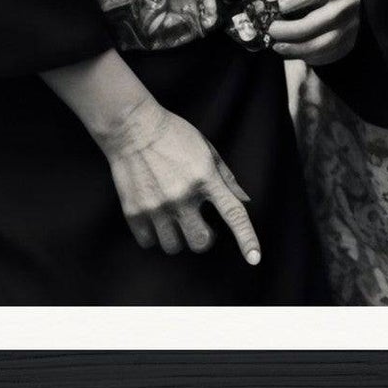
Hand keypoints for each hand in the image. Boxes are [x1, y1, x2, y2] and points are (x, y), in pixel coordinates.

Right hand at [96, 98, 261, 263]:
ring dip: (176, 237)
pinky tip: (154, 218)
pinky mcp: (134, 211)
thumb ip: (226, 178)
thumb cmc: (174, 135)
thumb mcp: (207, 151)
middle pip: (200, 243)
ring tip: (172, 218)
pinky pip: (148, 242)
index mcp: (206, 179)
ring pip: (173, 246)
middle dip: (203, 239)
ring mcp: (157, 206)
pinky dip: (153, 235)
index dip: (246, 239)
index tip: (255, 258)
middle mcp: (183, 196)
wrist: (133, 128)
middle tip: (198, 225)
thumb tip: (244, 201)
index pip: (233, 214)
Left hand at [268, 0, 359, 66]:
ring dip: (298, 48)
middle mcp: (349, 1)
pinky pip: (328, 53)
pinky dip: (308, 56)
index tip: (279, 6)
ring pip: (325, 42)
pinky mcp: (349, 40)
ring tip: (277, 46)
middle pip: (323, 20)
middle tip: (272, 30)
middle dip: (293, 29)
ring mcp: (351, 23)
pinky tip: (291, 52)